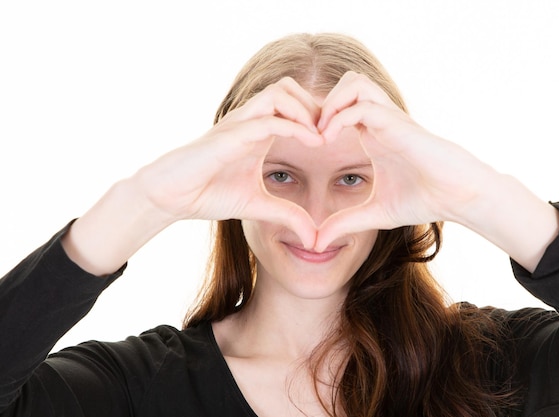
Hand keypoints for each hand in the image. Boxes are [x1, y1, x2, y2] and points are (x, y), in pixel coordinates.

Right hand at [62, 78, 325, 274]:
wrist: (170, 196)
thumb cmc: (207, 193)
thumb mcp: (257, 206)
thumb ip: (286, 215)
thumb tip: (314, 237)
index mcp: (258, 131)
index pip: (294, 106)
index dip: (319, 116)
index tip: (339, 138)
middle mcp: (250, 121)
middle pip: (291, 88)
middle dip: (317, 104)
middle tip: (334, 130)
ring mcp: (239, 124)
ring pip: (280, 92)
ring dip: (307, 109)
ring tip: (323, 135)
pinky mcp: (230, 134)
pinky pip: (269, 119)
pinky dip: (295, 125)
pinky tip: (314, 142)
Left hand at [314, 72, 497, 249]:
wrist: (458, 196)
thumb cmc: (425, 200)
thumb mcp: (376, 213)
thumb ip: (346, 223)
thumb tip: (316, 243)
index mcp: (373, 134)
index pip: (340, 106)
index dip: (317, 119)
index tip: (302, 145)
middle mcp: (379, 120)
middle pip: (346, 84)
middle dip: (321, 102)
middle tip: (308, 132)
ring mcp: (389, 118)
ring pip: (353, 83)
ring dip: (330, 103)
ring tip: (319, 133)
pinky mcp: (396, 123)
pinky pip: (361, 105)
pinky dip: (339, 116)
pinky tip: (329, 140)